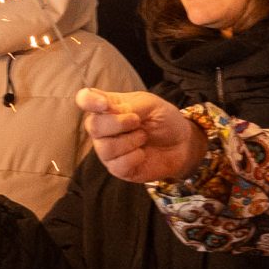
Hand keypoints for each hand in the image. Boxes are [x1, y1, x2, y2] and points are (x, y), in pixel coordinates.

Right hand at [77, 88, 206, 185]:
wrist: (183, 145)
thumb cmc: (165, 121)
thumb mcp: (152, 105)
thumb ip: (131, 105)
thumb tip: (110, 111)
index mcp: (107, 107)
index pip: (85, 100)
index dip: (88, 101)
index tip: (104, 104)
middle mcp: (102, 128)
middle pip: (92, 125)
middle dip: (118, 124)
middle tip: (137, 121)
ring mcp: (107, 149)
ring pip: (105, 147)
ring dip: (130, 141)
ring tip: (143, 137)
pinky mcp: (116, 168)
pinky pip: (117, 164)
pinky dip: (135, 157)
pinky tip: (142, 153)